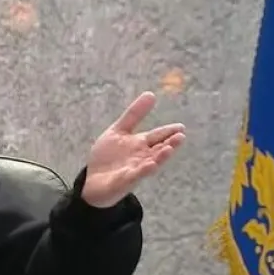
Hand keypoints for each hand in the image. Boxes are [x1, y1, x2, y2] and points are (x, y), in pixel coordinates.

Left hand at [81, 91, 185, 207]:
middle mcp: (142, 157)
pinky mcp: (125, 181)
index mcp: (141, 144)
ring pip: (151, 163)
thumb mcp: (118, 131)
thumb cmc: (108, 157)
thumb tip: (151, 94)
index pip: (158, 136)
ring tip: (169, 149)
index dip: (168, 131)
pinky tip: (150, 165)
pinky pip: (135, 176)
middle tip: (181, 136)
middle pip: (158, 149)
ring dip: (160, 157)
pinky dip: (143, 171)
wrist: (93, 181)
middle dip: (169, 143)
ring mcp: (135, 169)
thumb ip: (134, 115)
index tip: (180, 127)